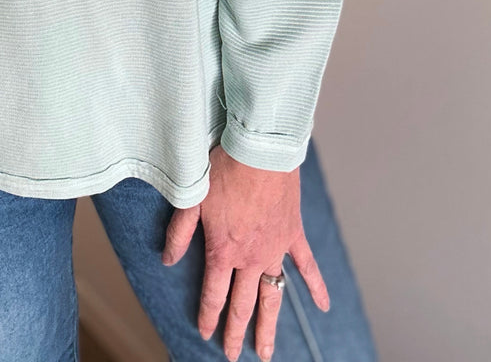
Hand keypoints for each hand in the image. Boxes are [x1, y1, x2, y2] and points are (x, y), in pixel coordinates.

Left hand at [161, 143, 328, 360]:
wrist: (259, 149)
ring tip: (268, 353)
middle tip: (234, 356)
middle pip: (243, 305)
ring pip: (273, 296)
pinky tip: (323, 307)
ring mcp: (275, 249)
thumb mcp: (192, 200)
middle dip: (236, 333)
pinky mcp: (293, 234)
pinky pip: (307, 266)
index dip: (208, 316)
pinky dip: (316, 287)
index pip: (214, 295)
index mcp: (224, 252)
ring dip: (270, 326)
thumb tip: (166, 260)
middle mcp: (251, 258)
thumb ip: (179, 233)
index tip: (206, 335)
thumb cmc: (223, 170)